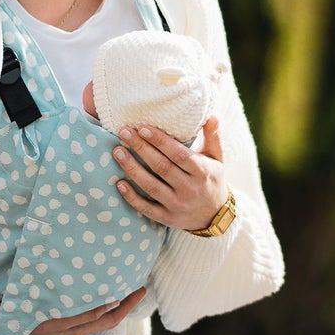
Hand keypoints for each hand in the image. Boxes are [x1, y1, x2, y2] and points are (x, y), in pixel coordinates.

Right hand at [12, 288, 146, 334]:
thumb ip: (84, 313)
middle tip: (138, 285)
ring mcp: (64, 327)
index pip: (111, 319)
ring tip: (121, 286)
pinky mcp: (55, 320)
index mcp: (74, 331)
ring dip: (111, 302)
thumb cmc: (23, 317)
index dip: (128, 305)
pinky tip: (96, 289)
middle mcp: (72, 332)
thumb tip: (113, 302)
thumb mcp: (57, 317)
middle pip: (107, 319)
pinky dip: (95, 302)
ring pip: (96, 317)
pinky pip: (83, 313)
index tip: (142, 289)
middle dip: (125, 303)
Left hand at [113, 117, 228, 233]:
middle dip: (141, 148)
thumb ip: (213, 137)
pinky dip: (132, 197)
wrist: (215, 216)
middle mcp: (190, 189)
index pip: (178, 154)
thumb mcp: (217, 158)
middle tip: (124, 132)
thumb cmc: (212, 180)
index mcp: (202, 171)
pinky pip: (146, 208)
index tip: (142, 127)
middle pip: (161, 167)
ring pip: (151, 186)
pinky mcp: (167, 218)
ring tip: (118, 152)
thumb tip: (211, 116)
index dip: (160, 141)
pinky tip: (119, 183)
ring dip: (132, 169)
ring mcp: (178, 205)